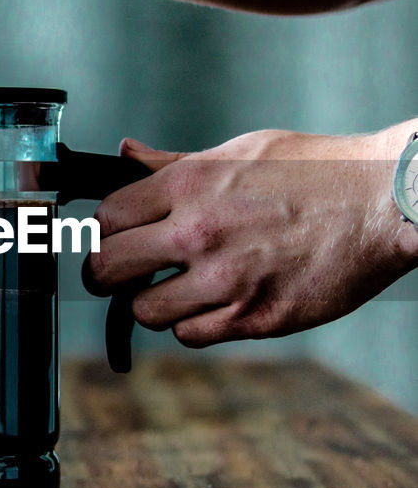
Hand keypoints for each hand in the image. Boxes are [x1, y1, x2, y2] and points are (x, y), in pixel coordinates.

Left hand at [84, 128, 417, 346]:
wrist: (384, 204)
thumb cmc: (317, 171)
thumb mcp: (242, 150)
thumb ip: (175, 163)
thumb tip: (126, 153)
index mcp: (190, 184)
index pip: (105, 218)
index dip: (102, 233)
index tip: (113, 240)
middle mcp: (198, 232)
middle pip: (106, 269)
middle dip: (104, 275)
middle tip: (120, 275)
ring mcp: (225, 280)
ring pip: (145, 312)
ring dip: (153, 304)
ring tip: (177, 290)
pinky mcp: (254, 318)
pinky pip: (190, 337)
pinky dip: (194, 326)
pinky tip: (214, 305)